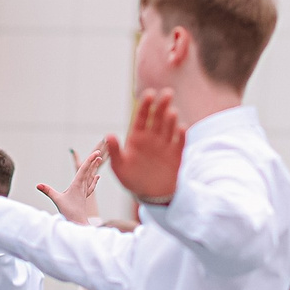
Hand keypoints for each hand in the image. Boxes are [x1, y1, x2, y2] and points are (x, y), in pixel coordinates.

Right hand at [43, 142, 106, 224]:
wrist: (78, 223)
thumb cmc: (69, 212)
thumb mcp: (57, 200)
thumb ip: (48, 191)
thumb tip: (38, 185)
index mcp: (77, 185)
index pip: (84, 170)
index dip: (89, 160)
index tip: (96, 153)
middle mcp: (82, 187)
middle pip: (89, 171)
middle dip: (93, 162)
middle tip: (98, 153)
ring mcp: (84, 192)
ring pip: (90, 177)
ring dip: (94, 168)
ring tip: (99, 161)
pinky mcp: (84, 197)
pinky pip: (91, 186)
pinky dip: (94, 180)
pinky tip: (97, 177)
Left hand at [105, 90, 184, 205]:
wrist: (151, 196)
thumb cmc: (132, 180)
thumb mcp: (120, 167)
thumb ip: (115, 151)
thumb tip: (109, 134)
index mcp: (138, 137)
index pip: (142, 117)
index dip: (145, 105)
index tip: (149, 94)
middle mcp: (153, 137)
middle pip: (158, 117)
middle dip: (162, 105)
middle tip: (167, 93)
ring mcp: (166, 145)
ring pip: (169, 127)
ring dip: (171, 119)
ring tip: (171, 112)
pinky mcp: (176, 154)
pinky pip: (180, 142)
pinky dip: (181, 134)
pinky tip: (181, 127)